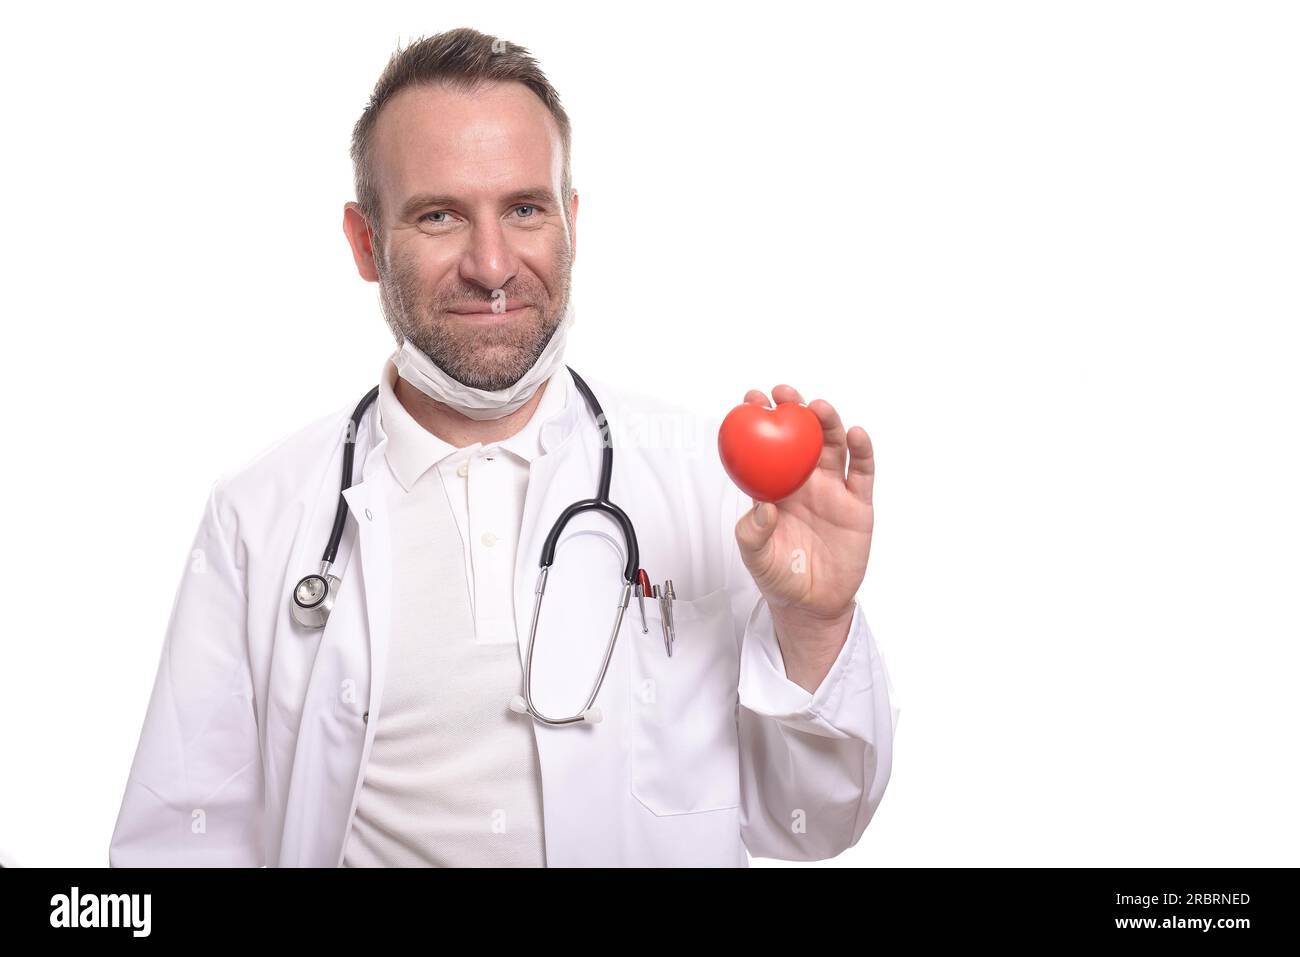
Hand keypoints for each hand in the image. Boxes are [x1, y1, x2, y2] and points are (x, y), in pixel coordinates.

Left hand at [734, 384, 873, 688]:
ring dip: (828, 423)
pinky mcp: (859, 504)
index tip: (751, 399)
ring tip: (819, 407)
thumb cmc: (778, 577)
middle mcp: (805, 481)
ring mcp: (833, 490)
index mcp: (776, 487)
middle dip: (794, 410)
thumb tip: (762, 506)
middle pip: (802, 436)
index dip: (759, 420)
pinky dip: (862, 451)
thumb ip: (753, 533)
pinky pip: (862, 473)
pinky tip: (857, 434)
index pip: (766, 446)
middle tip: (784, 393)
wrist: (812, 605)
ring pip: (833, 447)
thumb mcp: (756, 558)